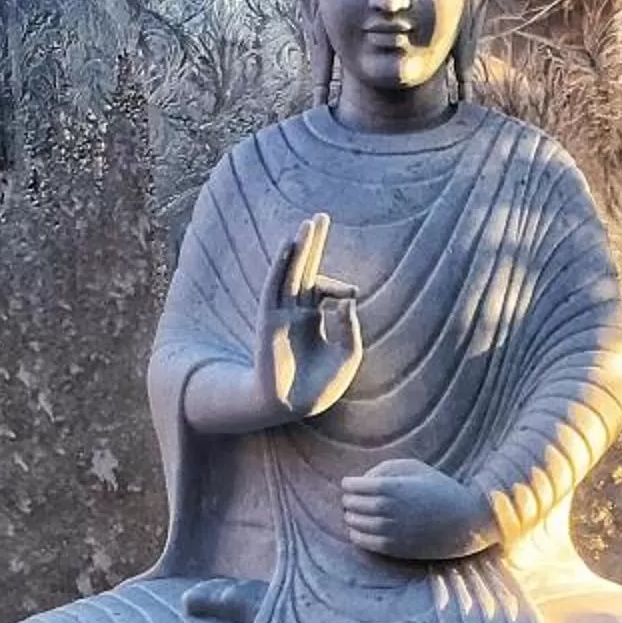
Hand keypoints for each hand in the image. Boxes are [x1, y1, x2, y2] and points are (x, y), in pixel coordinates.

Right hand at [258, 213, 360, 420]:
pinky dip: (281, 267)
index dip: (339, 286)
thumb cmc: (320, 387)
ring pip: (290, 274)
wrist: (292, 407)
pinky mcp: (269, 321)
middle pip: (304, 269)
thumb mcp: (347, 356)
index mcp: (313, 320)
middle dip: (313, 244)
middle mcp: (295, 312)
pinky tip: (290, 247)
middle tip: (322, 215)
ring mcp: (281, 315)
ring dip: (299, 249)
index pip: (324, 289)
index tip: (352, 292)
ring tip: (309, 224)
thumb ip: (351, 327)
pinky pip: (274, 288)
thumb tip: (350, 298)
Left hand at [341, 458, 497, 560]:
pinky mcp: (393, 548)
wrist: (464, 523)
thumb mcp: (415, 468)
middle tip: (353, 498)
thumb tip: (363, 480)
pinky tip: (362, 530)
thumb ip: (385, 468)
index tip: (350, 483)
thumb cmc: (440, 489)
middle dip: (349, 500)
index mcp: (391, 487)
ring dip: (351, 517)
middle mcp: (386, 509)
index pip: (352, 486)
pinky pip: (363, 542)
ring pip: (354, 524)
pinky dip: (357, 535)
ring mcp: (389, 531)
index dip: (349, 484)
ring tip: (357, 513)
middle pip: (351, 505)